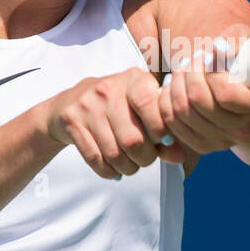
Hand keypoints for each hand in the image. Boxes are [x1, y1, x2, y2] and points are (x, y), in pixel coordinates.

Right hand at [45, 68, 184, 178]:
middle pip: (132, 139)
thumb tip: (179, 156)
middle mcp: (109, 89)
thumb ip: (162, 132)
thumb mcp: (141, 111)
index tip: (165, 141)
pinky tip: (113, 169)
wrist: (70, 102)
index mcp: (133, 80)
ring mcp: (88, 104)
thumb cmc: (116, 107)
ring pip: (113, 152)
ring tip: (130, 166)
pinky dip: (107, 171)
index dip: (160, 129)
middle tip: (145, 159)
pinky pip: (94, 157)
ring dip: (126, 167)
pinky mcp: (72, 120)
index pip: (149, 104)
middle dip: (144, 158)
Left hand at [158, 40, 249, 154]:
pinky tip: (175, 86)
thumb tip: (219, 47)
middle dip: (189, 71)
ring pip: (182, 110)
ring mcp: (222, 142)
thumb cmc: (244, 65)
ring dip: (176, 83)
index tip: (210, 53)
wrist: (244, 94)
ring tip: (185, 69)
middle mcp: (243, 131)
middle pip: (198, 100)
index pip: (225, 92)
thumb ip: (236, 41)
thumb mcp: (246, 45)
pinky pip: (171, 122)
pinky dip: (167, 100)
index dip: (210, 69)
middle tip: (194, 59)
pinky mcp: (202, 146)